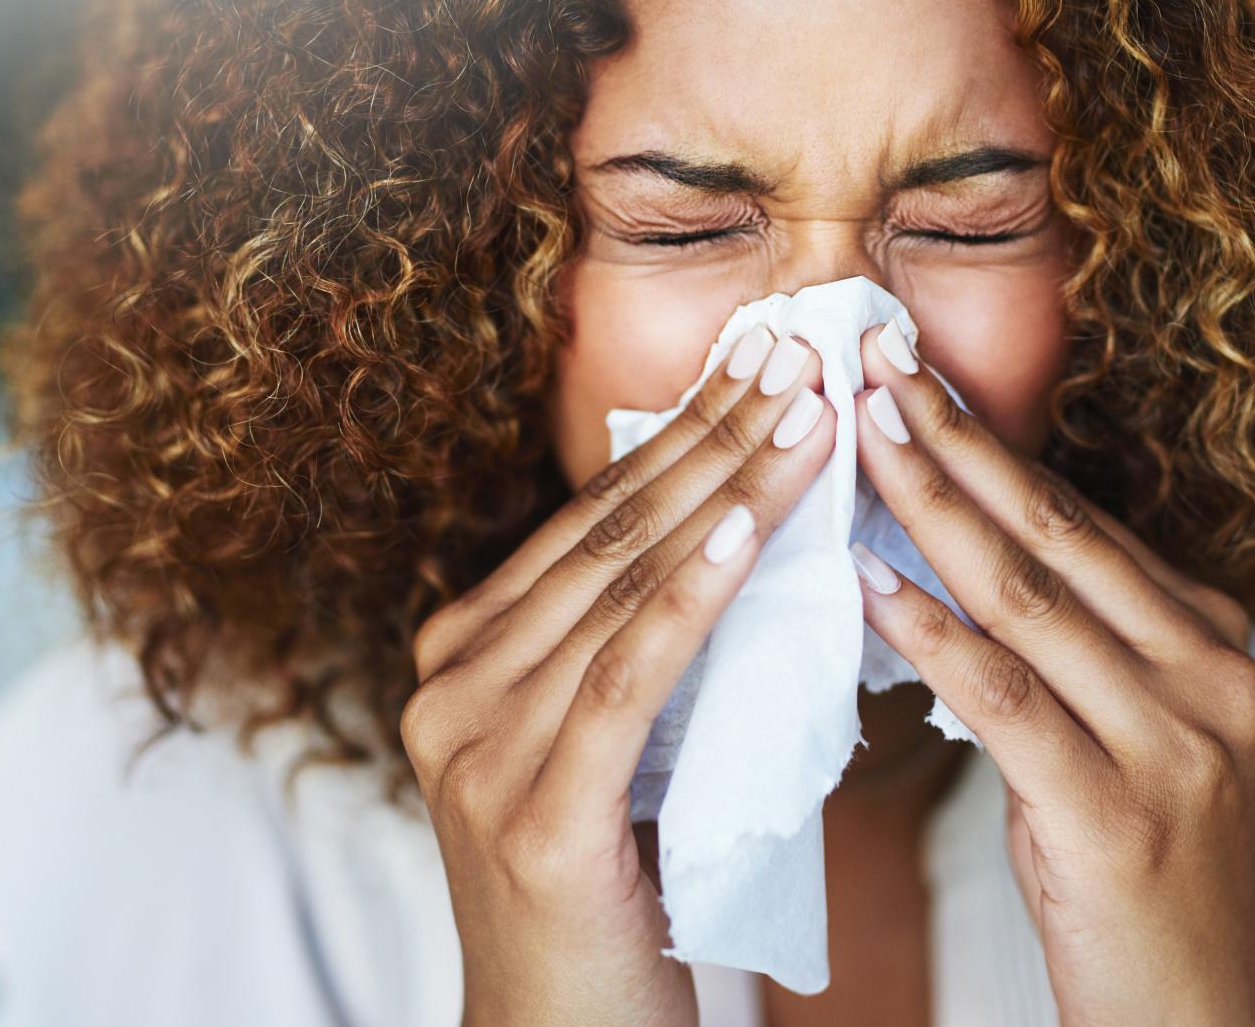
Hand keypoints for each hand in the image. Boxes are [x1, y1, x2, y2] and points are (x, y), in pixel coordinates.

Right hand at [404, 327, 837, 1026]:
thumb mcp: (604, 750)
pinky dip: (690, 597)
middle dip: (711, 436)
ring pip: (620, 589)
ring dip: (725, 492)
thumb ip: (631, 652)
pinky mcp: (534, 814)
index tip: (763, 362)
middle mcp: (449, 690)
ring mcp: (478, 751)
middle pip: (603, 537)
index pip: (587, 523)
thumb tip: (731, 532)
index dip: (679, 433)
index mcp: (460, 662)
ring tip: (805, 418)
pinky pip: (625, 678)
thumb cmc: (601, 900)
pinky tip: (748, 532)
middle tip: (798, 354)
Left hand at [846, 321, 1254, 1026]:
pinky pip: (1008, 699)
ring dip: (934, 504)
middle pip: (1060, 534)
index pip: (1084, 522)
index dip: (991, 442)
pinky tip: (868, 582)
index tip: (910, 373)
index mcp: (1213, 646)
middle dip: (958, 438)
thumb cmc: (1142, 882)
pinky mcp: (1116, 814)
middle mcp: (1209, 676)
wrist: (1203, 1021)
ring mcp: (1173, 743)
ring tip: (857, 432)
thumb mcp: (1124, 741)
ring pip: (1030, 597)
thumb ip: (1067, 650)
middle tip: (875, 356)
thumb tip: (955, 554)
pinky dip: (933, 631)